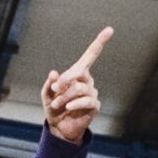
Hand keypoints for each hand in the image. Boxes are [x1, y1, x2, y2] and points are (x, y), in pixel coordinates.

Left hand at [42, 26, 112, 143]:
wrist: (59, 127)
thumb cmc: (54, 107)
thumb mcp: (47, 94)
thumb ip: (50, 83)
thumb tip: (54, 73)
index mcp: (78, 73)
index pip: (91, 55)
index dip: (100, 42)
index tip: (110, 30)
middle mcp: (87, 81)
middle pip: (79, 72)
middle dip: (65, 79)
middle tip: (55, 88)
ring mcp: (92, 93)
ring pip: (80, 89)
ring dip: (65, 97)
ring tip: (57, 104)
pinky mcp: (94, 105)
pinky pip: (87, 100)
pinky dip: (74, 104)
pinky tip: (68, 108)